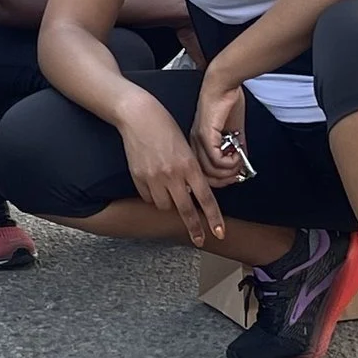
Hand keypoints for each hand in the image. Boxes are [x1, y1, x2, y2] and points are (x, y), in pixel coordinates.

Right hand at [117, 86, 223, 246]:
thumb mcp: (186, 148)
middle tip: (200, 241)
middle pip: (185, 209)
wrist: (139, 116)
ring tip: (168, 190)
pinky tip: (154, 183)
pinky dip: (153, 196)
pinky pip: (148, 198)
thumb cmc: (165, 128)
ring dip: (169, 204)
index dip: (213, 218)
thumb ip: (190, 171)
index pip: (205, 198)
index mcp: (189, 165)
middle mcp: (172, 174)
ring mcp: (154, 177)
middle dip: (194, 228)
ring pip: (164, 206)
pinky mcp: (138, 177)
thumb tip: (192, 193)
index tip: (219, 233)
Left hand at [190, 74, 250, 189]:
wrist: (223, 84)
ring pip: (211, 171)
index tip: (236, 176)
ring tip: (239, 161)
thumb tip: (243, 163)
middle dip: (226, 180)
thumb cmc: (227, 102)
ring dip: (230, 171)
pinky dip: (229, 163)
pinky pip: (215, 160)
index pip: (205, 172)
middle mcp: (196, 144)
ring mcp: (199, 140)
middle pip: (206, 176)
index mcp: (200, 143)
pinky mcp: (205, 135)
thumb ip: (237, 148)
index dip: (222, 179)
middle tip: (239, 173)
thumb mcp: (234, 131)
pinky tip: (237, 156)